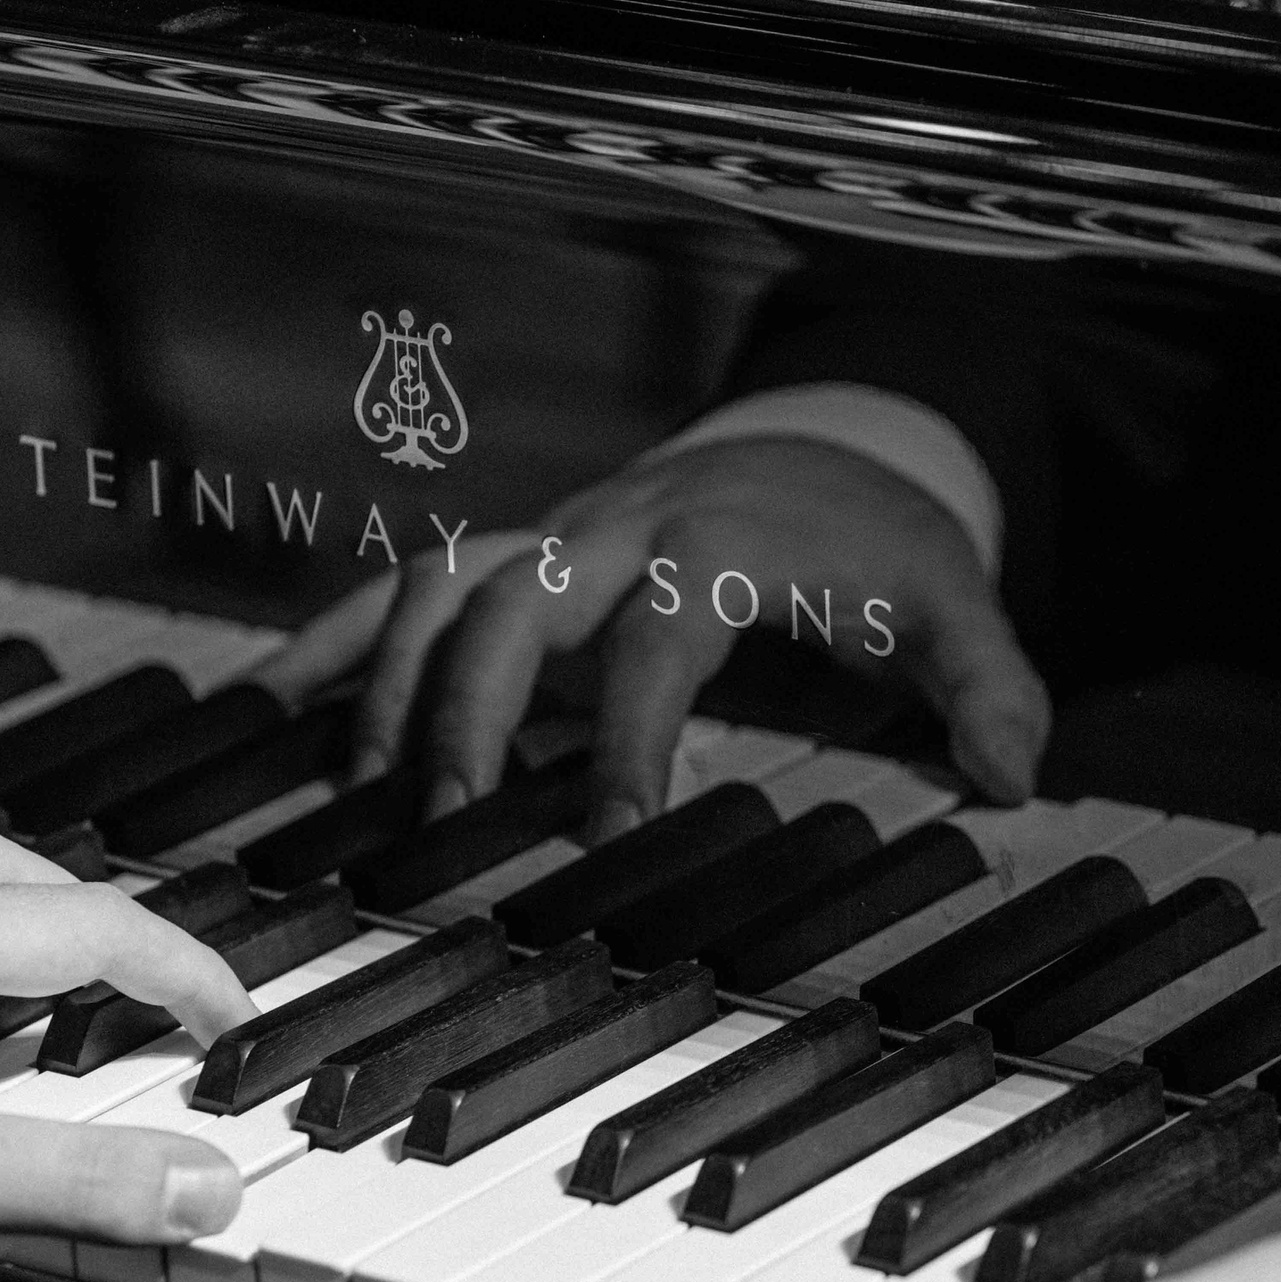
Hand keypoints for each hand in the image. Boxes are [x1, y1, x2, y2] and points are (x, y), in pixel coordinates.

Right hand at [254, 435, 1050, 838]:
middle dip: (466, 709)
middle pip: (513, 597)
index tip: (611, 837)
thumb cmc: (877, 543)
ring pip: (438, 583)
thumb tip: (1015, 778)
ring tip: (353, 801)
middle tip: (444, 827)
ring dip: (385, 684)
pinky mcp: (519, 553)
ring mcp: (557, 535)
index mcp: (723, 546)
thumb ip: (988, 688)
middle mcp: (620, 528)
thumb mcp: (953, 604)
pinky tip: (266, 706)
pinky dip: (333, 638)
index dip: (632, 737)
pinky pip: (405, 581)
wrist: (826, 444)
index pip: (661, 639)